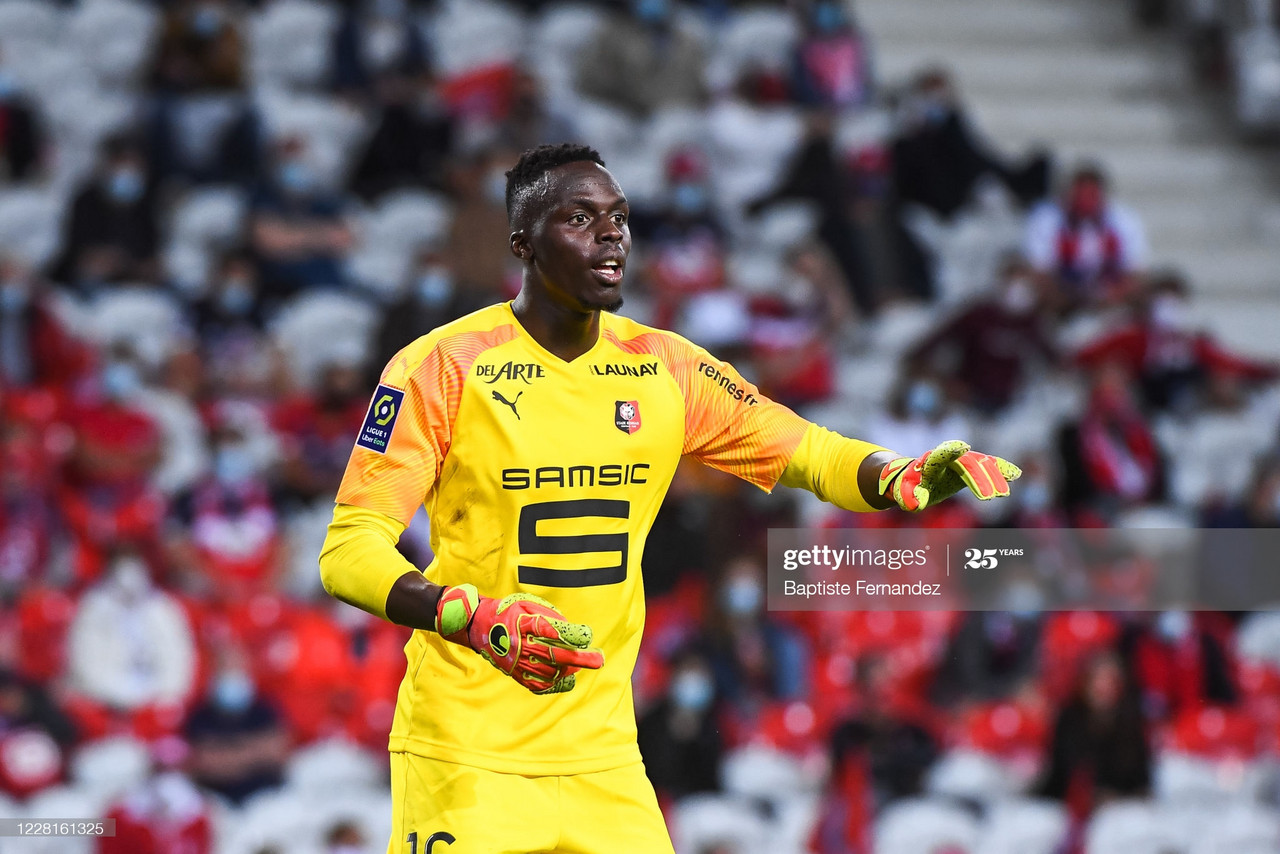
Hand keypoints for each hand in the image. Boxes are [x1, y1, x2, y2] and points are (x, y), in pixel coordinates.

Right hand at [435, 584, 603, 693]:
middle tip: (598, 659)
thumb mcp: (527, 603)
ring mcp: (516, 661)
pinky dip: (554, 684)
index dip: (572, 634)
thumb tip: (571, 630)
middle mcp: (520, 644)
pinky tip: (566, 680)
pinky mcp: (514, 673)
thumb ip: (550, 615)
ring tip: (580, 666)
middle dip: (580, 658)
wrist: (478, 626)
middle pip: (554, 654)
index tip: (587, 635)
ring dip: (569, 670)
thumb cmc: (508, 611)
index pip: (552, 630)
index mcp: (523, 622)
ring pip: (548, 672)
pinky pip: (536, 684)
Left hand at [879, 440, 1020, 511]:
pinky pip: (988, 465)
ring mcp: (961, 460)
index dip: (950, 451)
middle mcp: (947, 458)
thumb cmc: (908, 488)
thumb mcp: (904, 494)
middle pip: (966, 463)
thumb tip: (916, 505)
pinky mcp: (972, 466)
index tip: (962, 447)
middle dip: (978, 478)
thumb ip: (909, 498)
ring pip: (980, 463)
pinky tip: (1016, 474)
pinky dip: (1000, 469)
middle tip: (989, 497)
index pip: (940, 455)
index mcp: (929, 463)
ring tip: (1003, 493)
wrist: (914, 477)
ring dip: (993, 476)